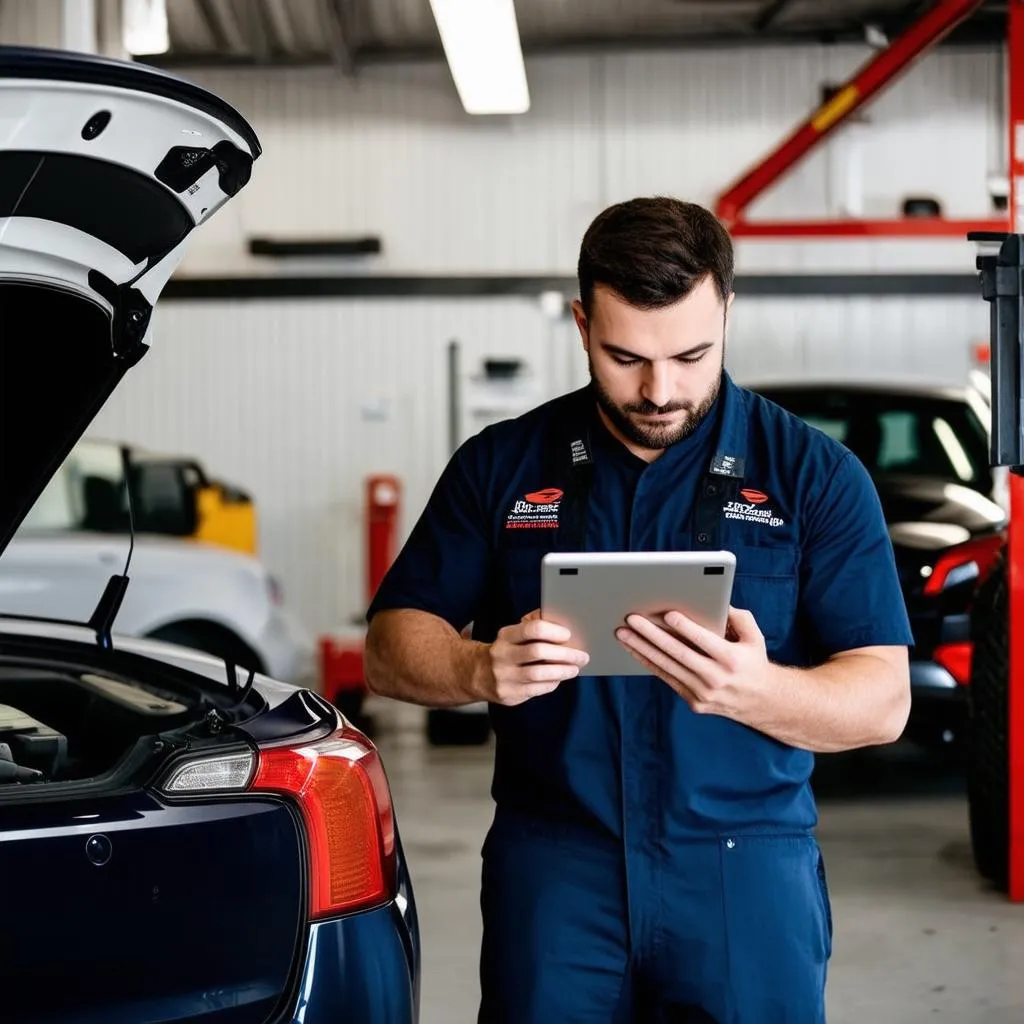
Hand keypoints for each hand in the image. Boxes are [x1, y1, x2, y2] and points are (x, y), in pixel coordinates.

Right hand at [483, 610, 589, 705]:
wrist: (477, 675)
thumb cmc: (506, 650)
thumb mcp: (513, 634)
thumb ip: (534, 626)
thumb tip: (561, 622)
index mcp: (505, 636)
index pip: (532, 629)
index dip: (554, 631)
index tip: (568, 635)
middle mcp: (502, 655)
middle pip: (538, 652)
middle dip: (565, 654)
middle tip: (582, 656)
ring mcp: (504, 677)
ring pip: (539, 674)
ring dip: (562, 671)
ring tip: (575, 668)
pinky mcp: (509, 694)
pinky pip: (537, 689)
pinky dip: (552, 683)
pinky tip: (559, 678)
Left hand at [615, 607, 773, 722]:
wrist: (761, 703)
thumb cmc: (753, 661)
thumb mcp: (755, 637)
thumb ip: (738, 617)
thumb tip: (716, 601)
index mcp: (732, 660)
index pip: (704, 641)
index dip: (685, 627)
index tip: (667, 613)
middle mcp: (716, 678)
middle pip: (678, 654)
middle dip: (651, 635)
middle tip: (631, 619)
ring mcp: (703, 693)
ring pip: (666, 667)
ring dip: (641, 649)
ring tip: (623, 633)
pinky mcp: (694, 702)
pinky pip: (667, 678)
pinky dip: (649, 663)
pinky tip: (634, 649)